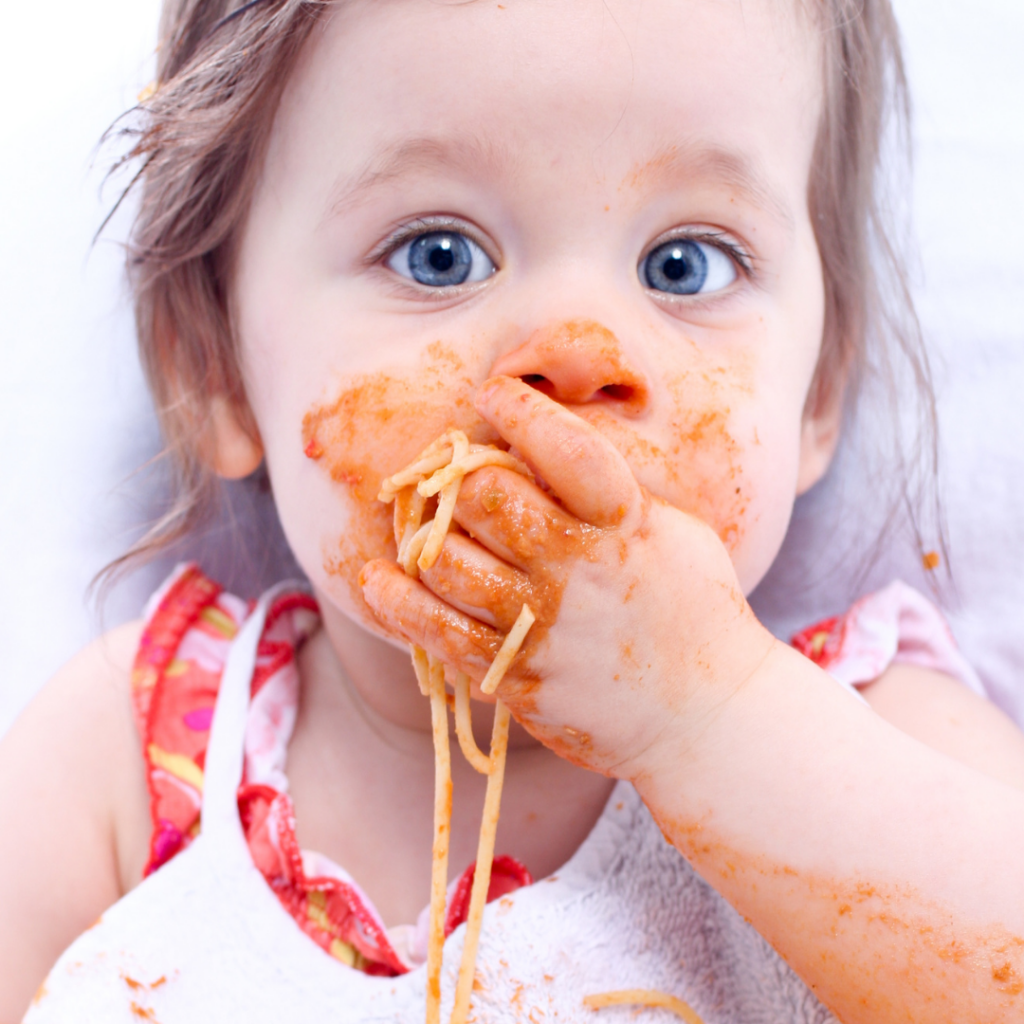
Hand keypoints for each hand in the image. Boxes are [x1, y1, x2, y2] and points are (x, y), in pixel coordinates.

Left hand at [359, 375, 774, 779]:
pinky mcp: (519, 677)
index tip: (492, 395)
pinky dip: (399, 602)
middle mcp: (579, 568)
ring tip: (421, 532)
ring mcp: (545, 626)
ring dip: (423, 539)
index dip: (520, 410)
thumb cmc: (693, 612)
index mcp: (626, 522)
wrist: (707, 718)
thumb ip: (614, 491)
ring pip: (447, 561)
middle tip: (454, 484)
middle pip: (485, 497)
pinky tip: (380, 582)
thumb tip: (548, 447)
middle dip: (460, 480)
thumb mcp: (674, 533)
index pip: (564, 447)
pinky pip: (439, 632)